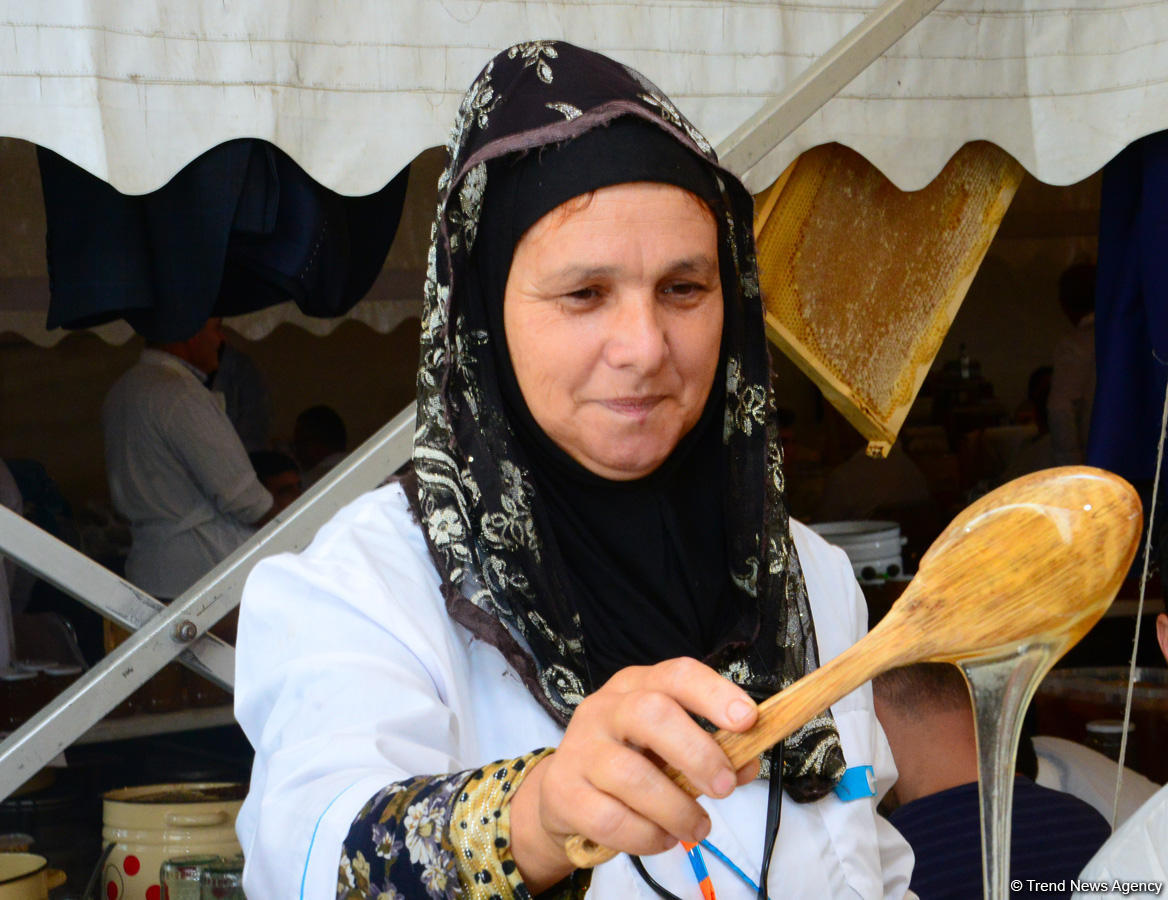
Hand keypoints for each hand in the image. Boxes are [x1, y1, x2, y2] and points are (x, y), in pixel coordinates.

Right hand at [510, 657, 759, 891]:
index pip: (677, 675)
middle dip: (697, 753)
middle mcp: (605, 708)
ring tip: (697, 827)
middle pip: (651, 713)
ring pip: (631, 775)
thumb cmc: (629, 762)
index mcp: (637, 686)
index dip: (715, 694)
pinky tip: (663, 838)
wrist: (563, 793)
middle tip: (723, 787)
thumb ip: (711, 752)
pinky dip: (647, 836)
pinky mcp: (563, 791)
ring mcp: (580, 748)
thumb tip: (748, 763)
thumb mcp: (669, 748)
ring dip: (676, 809)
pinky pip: (611, 819)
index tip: (748, 720)